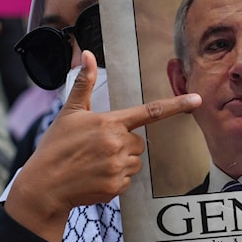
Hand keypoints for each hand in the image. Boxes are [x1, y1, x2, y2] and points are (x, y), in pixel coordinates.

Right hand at [5, 51, 201, 241]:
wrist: (44, 186)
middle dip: (124, 144)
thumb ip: (83, 84)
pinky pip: (128, 181)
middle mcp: (117, 144)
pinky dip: (115, 180)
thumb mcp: (69, 112)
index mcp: (110, 123)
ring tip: (95, 163)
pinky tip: (95, 177)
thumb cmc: (56, 147)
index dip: (177, 105)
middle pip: (139, 142)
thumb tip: (86, 54)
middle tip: (98, 148)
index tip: (196, 99)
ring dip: (121, 162)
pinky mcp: (117, 188)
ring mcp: (118, 168)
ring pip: (135, 162)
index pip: (150, 111)